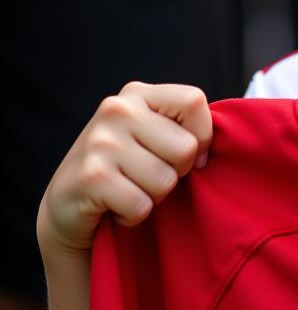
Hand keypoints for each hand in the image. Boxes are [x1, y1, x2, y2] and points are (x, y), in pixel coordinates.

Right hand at [37, 83, 211, 253]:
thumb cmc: (127, 168)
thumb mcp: (154, 135)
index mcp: (137, 94)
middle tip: (148, 174)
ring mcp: (100, 142)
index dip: (203, 134)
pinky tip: (116, 205)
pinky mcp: (90, 178)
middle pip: (186, 148)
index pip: (194, 101)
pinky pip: (142, 205)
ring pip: (165, 181)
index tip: (190, 154)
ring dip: (154, 196)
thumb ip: (184, 127)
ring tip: (130, 188)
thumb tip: (216, 145)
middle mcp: (116, 110)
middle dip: (176, 172)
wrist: (68, 203)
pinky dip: (134, 215)